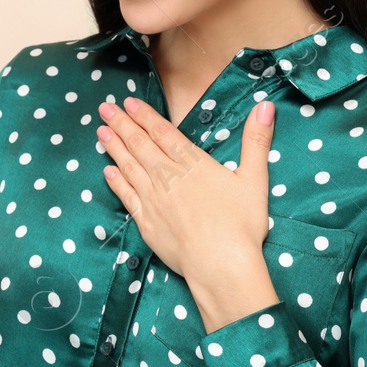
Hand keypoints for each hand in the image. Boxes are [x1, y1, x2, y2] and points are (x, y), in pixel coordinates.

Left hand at [97, 96, 276, 296]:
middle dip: (121, 124)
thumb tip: (266, 106)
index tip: (129, 102)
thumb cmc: (242, 224)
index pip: (162, 132)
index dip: (144, 115)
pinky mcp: (146, 223)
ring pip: (128, 167)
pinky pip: (126, 196)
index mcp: (192, 164)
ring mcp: (153, 200)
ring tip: (100, 132)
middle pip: (139, 145)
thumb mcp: (255, 178)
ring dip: (113, 147)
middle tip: (105, 109)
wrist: (221, 264)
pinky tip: (107, 171)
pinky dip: (116, 182)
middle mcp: (167, 177)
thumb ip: (257, 140)